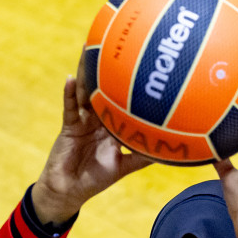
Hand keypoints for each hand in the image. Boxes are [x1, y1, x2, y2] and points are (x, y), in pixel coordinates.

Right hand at [31, 60, 153, 225]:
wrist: (69, 191)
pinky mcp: (69, 126)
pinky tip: (71, 78)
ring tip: (90, 52)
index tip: (142, 68)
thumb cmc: (95, 179)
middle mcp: (98, 119)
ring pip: (85, 93)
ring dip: (87, 74)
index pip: (122, 102)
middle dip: (106, 71)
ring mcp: (82, 120)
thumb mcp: (124, 167)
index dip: (129, 86)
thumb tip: (169, 153)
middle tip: (114, 46)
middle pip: (103, 90)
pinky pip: (69, 107)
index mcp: (112, 126)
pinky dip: (69, 94)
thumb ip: (142, 158)